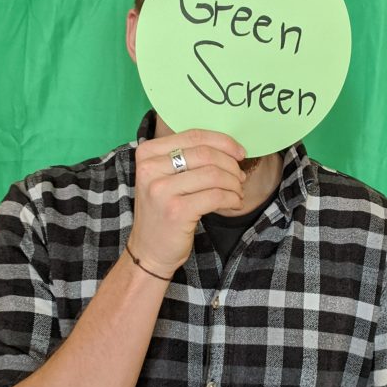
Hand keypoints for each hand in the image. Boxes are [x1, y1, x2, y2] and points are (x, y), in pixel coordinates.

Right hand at [126, 128, 246, 277]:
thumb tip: (229, 147)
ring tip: (237, 193)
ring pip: (214, 174)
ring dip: (234, 183)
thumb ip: (186, 158)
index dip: (223, 142)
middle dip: (231, 165)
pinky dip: (232, 198)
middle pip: (205, 154)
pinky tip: (234, 203)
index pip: (193, 136)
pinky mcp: (176, 211)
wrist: (148, 251)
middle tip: (239, 178)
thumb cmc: (163, 211)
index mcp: (147, 153)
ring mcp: (161, 190)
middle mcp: (150, 169)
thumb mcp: (164, 178)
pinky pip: (216, 196)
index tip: (239, 153)